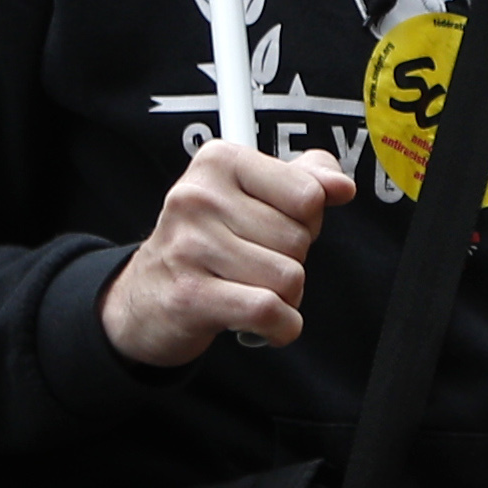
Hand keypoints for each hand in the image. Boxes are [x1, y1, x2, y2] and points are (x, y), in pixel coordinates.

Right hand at [99, 145, 355, 366]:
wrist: (144, 297)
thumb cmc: (207, 241)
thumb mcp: (253, 194)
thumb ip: (306, 179)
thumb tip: (342, 186)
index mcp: (219, 162)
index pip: (309, 194)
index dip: (308, 220)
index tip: (280, 226)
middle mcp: (198, 197)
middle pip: (299, 240)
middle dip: (292, 260)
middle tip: (257, 262)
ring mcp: (190, 247)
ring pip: (289, 278)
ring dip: (285, 296)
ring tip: (252, 288)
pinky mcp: (189, 296)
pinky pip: (268, 311)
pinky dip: (281, 326)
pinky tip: (265, 322)